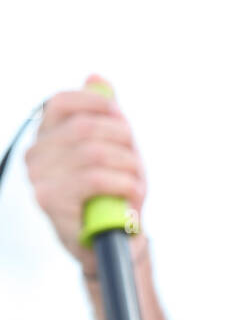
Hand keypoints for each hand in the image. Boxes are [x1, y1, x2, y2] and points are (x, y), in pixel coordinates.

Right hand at [25, 74, 148, 273]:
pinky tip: (133, 194)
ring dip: (128, 165)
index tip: (121, 116)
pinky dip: (124, 184)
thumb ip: (102, 114)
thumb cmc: (111, 191)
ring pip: (94, 153)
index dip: (95, 102)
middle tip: (137, 158)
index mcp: (45, 137)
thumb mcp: (111, 148)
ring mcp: (39, 180)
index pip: (61, 102)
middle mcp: (35, 156)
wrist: (111, 241)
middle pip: (85, 128)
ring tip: (137, 181)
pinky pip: (95, 179)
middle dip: (122, 139)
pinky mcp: (51, 202)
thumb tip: (97, 78)